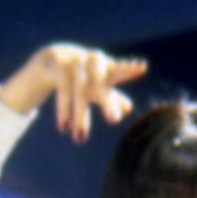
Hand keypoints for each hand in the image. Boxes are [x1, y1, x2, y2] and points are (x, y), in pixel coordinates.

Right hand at [0, 44, 149, 142]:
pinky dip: (64, 111)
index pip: (119, 69)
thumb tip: (129, 109)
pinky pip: (63, 92)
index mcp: (106, 67)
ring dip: (80, 117)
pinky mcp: (59, 69)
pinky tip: (64, 128)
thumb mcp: (99, 86)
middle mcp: (91, 64)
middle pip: (101, 84)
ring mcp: (75, 65)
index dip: (129, 69)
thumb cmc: (85, 75)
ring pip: (80, 93)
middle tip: (114, 120)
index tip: (142, 67)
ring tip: (80, 139)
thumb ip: (114, 97)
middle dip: (107, 101)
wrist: (54, 58)